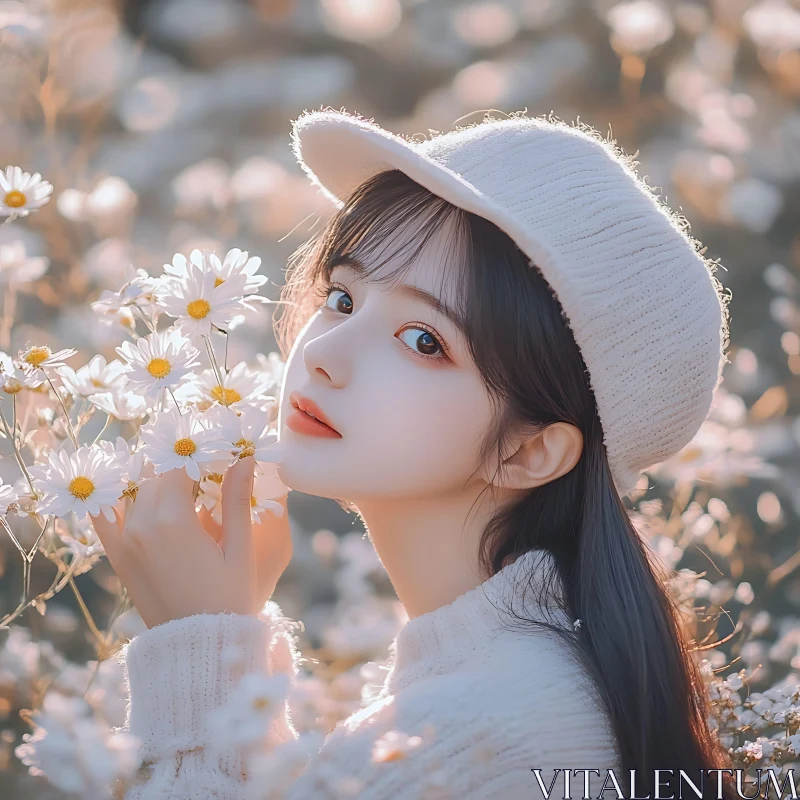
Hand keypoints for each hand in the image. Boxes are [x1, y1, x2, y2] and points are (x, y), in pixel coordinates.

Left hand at [90, 457, 291, 628]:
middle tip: (201, 464)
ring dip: (153, 478)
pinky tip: (129, 489)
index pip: (180, 466)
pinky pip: (105, 517)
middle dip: (178, 465)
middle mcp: (142, 524)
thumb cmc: (228, 599)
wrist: (197, 645)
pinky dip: (115, 499)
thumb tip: (245, 458)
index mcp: (174, 520)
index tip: (218, 449)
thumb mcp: (240, 549)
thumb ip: (237, 500)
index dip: (199, 453)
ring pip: (134, 490)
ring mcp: (125, 540)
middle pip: (155, 474)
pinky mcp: (118, 556)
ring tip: (177, 477)